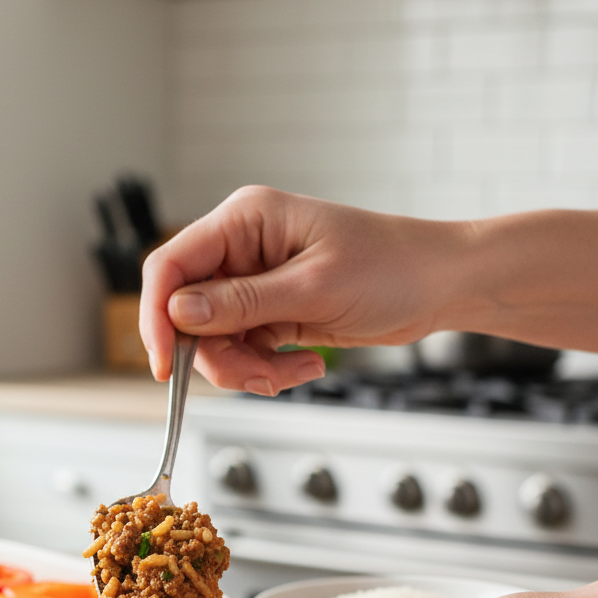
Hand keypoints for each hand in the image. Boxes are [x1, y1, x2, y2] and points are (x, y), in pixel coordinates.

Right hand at [140, 186, 463, 392]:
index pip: (171, 266)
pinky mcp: (270, 313)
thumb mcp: (314, 288)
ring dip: (245, 369)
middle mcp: (241, 250)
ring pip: (214, 341)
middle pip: (188, 314)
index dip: (157, 316)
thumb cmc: (392, 268)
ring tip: (289, 373)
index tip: (165, 363)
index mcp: (244, 220)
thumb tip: (178, 314)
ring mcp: (254, 284)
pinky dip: (266, 369)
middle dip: (217, 356)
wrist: (440, 286)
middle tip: (256, 377)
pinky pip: (243, 351)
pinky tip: (304, 365)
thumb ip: (242, 302)